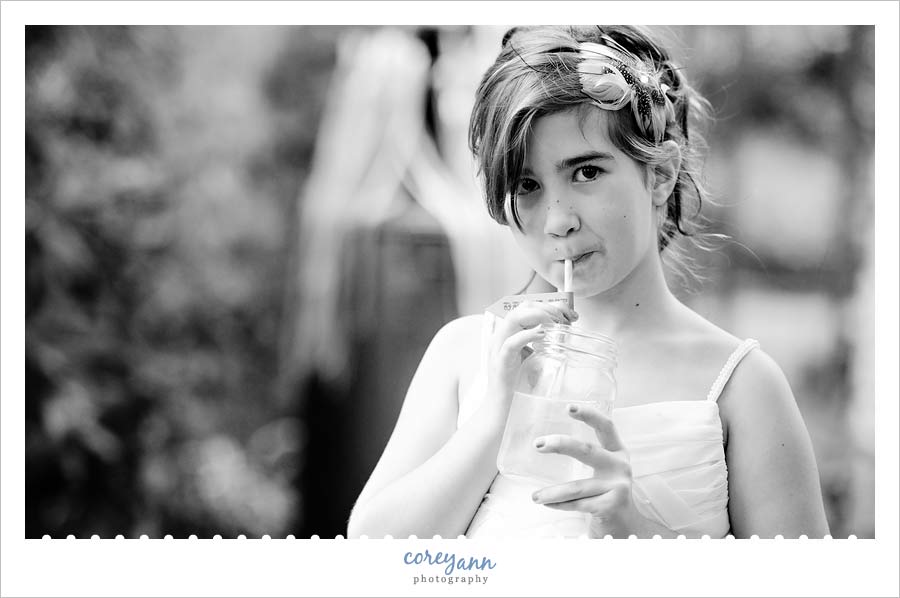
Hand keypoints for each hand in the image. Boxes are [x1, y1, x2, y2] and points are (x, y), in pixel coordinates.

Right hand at [483, 301, 576, 420]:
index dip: (550, 304)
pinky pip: (511, 343)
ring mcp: (498, 348)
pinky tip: (543, 335)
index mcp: (509, 333)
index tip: (570, 314)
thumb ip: (541, 343)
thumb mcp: (533, 358)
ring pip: (514, 318)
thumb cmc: (517, 385)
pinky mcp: (500, 362)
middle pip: (522, 306)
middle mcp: (501, 336)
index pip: (528, 306)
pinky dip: (527, 335)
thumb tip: (562, 332)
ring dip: (539, 316)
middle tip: (566, 319)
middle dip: (548, 307)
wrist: (502, 409)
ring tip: (557, 325)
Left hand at [530, 403, 671, 537]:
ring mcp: (618, 486)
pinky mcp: (611, 505)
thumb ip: (586, 455)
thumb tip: (546, 442)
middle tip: (538, 444)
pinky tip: (548, 504)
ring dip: (552, 492)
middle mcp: (620, 466)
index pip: (606, 426)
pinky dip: (559, 504)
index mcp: (618, 452)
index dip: (589, 414)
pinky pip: (577, 504)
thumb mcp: (603, 470)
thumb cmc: (606, 494)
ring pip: (577, 487)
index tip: (568, 407)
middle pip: (587, 450)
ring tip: (535, 497)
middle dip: (560, 444)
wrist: (625, 526)